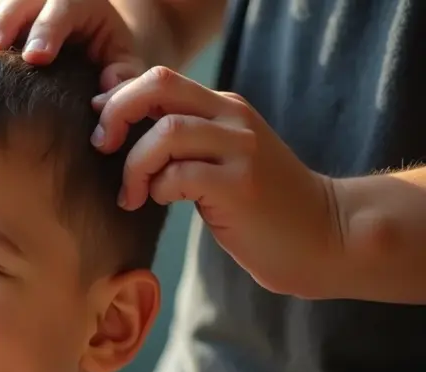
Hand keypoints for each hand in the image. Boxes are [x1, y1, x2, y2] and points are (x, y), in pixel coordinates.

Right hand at [0, 0, 144, 90]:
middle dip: (3, 24)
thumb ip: (121, 75)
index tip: (36, 58)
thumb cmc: (104, 51)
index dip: (48, 32)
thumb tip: (106, 94)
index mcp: (82, 0)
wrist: (87, 35)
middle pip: (19, 0)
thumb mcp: (120, 59)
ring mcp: (19, 1)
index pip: (63, 9)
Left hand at [92, 67, 346, 298]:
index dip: (120, 98)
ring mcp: (240, 149)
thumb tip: (119, 134)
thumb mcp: (221, 160)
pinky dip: (157, 188)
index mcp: (224, 107)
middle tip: (103, 146)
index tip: (102, 129)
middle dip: (117, 113)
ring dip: (134, 165)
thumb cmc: (260, 206)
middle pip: (159, 86)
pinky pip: (179, 174)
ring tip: (132, 194)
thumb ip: (183, 142)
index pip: (160, 79)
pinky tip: (160, 203)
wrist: (325, 235)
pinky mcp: (240, 185)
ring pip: (166, 132)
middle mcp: (233, 118)